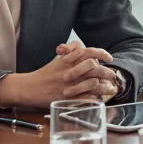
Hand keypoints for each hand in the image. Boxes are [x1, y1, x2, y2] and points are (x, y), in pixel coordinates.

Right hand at [0, 43, 116, 107]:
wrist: (30, 88)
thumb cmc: (45, 73)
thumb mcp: (58, 58)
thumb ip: (70, 50)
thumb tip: (81, 45)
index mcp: (69, 60)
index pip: (89, 52)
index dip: (102, 53)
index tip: (109, 58)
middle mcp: (71, 71)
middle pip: (95, 68)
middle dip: (107, 71)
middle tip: (112, 75)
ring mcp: (70, 85)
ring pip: (94, 83)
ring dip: (105, 86)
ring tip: (111, 88)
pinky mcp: (68, 98)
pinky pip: (86, 98)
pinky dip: (95, 97)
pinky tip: (100, 98)